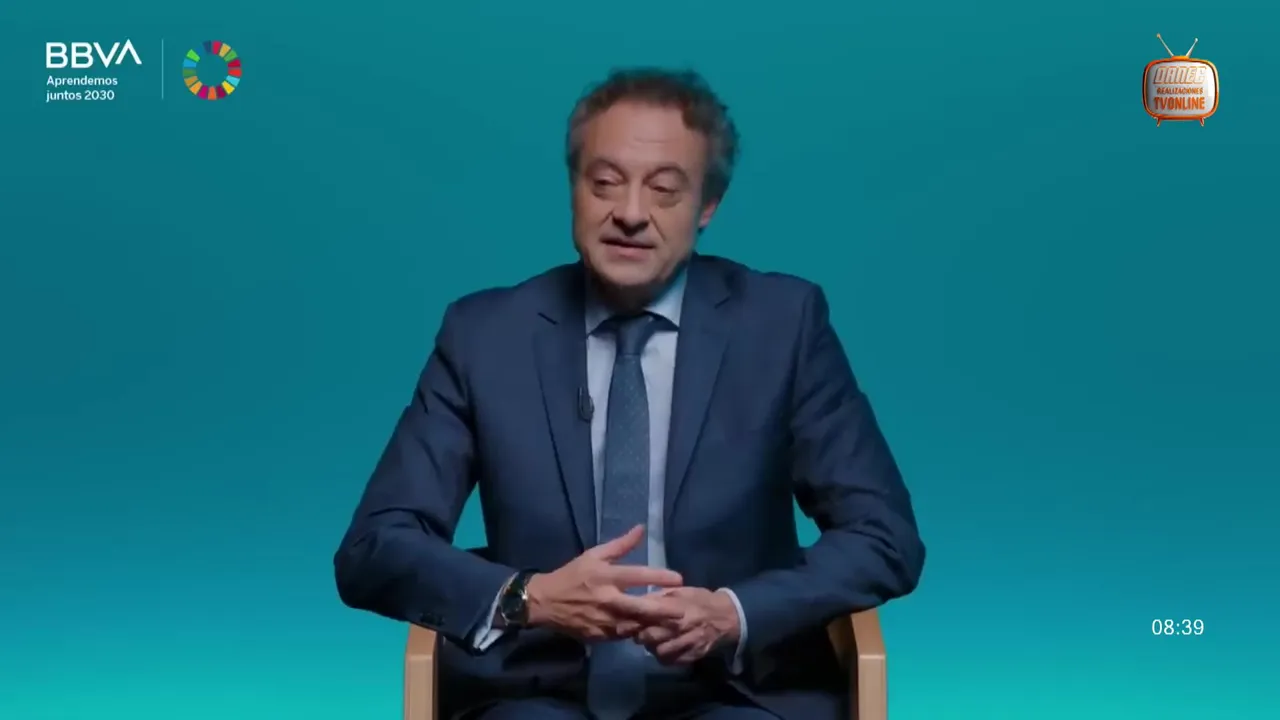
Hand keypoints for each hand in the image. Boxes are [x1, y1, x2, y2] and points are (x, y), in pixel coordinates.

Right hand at [525, 525, 685, 641]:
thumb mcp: (593, 555)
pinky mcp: (599, 636)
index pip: (637, 575)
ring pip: (635, 626)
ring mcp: (603, 621)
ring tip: (673, 623)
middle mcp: (607, 600)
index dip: (659, 577)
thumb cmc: (572, 575)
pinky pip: (623, 635)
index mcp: (605, 577)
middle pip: (641, 607)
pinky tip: (649, 630)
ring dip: (653, 624)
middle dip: (664, 610)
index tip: (679, 578)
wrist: (544, 603)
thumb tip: (641, 529)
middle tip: (683, 610)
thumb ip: (620, 545)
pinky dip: (636, 632)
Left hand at [623, 587, 740, 665]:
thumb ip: (658, 596)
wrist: (726, 617)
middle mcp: (679, 627)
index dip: (631, 618)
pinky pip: (669, 661)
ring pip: (657, 651)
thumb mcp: (679, 591)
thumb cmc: (699, 600)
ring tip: (651, 640)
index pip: (646, 614)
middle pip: (648, 636)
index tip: (620, 622)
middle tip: (636, 631)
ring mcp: (686, 644)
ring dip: (650, 647)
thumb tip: (637, 601)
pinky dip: (662, 656)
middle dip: (638, 634)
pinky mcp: (691, 656)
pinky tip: (663, 648)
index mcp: (675, 607)